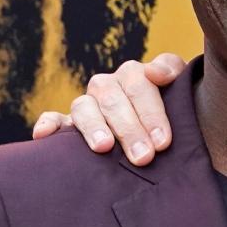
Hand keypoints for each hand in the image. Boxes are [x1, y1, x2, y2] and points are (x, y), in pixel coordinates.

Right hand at [31, 53, 186, 165]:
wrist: (165, 132)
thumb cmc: (178, 110)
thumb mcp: (182, 87)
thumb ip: (172, 70)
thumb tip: (154, 73)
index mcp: (134, 75)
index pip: (139, 84)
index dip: (151, 113)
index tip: (163, 142)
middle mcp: (108, 86)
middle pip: (112, 99)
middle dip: (129, 128)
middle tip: (144, 156)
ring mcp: (88, 104)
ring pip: (84, 107)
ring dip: (93, 126)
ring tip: (104, 147)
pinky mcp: (69, 123)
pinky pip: (53, 119)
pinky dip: (48, 124)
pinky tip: (43, 135)